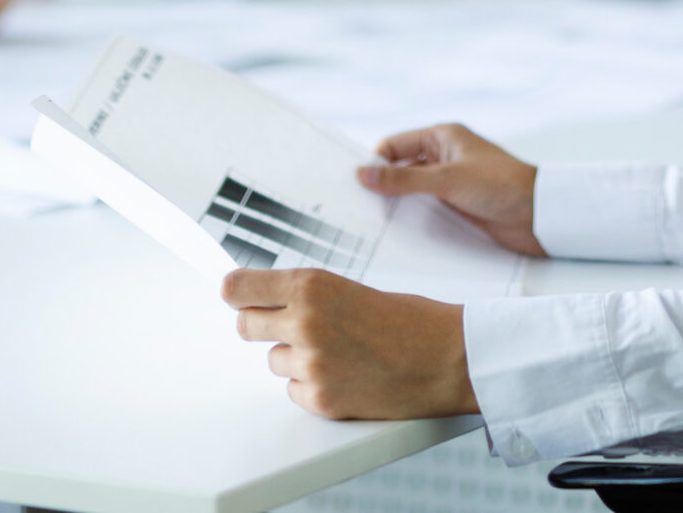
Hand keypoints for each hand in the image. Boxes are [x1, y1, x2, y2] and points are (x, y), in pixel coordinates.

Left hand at [223, 267, 474, 418]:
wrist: (448, 358)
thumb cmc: (411, 321)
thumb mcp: (350, 289)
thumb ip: (307, 295)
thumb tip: (265, 300)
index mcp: (312, 285)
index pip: (239, 288)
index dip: (236, 292)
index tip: (233, 294)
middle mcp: (304, 321)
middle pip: (246, 326)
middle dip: (264, 326)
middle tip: (291, 326)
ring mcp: (311, 363)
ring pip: (274, 361)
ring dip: (296, 358)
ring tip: (339, 352)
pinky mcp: (321, 398)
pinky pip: (294, 390)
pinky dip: (313, 386)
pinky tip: (346, 374)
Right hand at [358, 123, 543, 255]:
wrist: (541, 216)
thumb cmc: (500, 186)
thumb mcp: (447, 180)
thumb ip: (404, 178)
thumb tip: (362, 174)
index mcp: (442, 137)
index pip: (394, 145)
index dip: (373, 162)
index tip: (351, 184)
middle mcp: (443, 157)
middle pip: (400, 169)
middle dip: (380, 186)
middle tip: (352, 207)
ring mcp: (450, 183)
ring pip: (411, 192)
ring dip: (394, 205)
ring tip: (366, 225)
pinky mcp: (457, 206)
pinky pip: (425, 210)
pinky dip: (410, 219)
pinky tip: (394, 235)